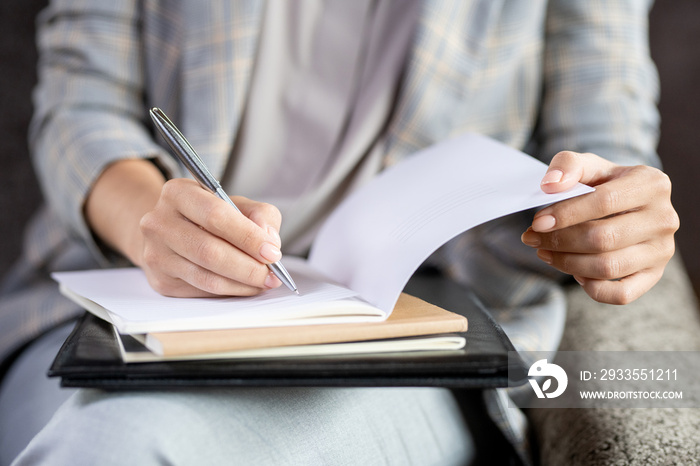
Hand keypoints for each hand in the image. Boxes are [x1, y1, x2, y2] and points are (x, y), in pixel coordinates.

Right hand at [137, 178, 283, 296]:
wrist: (170, 232)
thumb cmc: (208, 216)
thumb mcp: (236, 203)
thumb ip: (260, 214)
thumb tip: (269, 240)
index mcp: (178, 193)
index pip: (216, 216)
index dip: (248, 237)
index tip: (272, 252)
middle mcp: (159, 222)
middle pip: (210, 251)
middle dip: (249, 267)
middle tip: (272, 274)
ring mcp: (156, 254)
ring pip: (207, 277)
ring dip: (242, 284)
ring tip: (263, 282)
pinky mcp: (160, 280)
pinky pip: (202, 291)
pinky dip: (230, 291)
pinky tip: (245, 286)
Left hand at [521, 151, 678, 303]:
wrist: (625, 204)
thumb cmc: (603, 183)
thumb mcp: (588, 165)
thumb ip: (568, 165)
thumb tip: (550, 185)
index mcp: (651, 184)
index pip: (605, 202)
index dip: (566, 214)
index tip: (537, 222)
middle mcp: (663, 218)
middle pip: (604, 238)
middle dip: (559, 241)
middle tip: (532, 238)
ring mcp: (661, 250)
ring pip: (608, 267)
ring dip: (567, 263)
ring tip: (544, 252)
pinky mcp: (654, 275)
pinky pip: (621, 294)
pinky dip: (592, 288)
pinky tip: (574, 272)